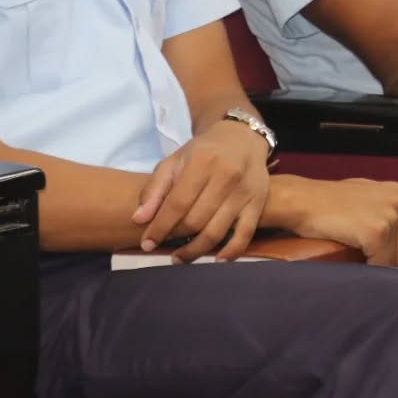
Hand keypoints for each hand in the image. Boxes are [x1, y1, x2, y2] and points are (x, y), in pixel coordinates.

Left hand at [133, 119, 271, 261]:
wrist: (242, 138)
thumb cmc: (203, 152)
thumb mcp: (175, 161)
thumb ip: (154, 189)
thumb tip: (139, 220)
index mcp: (202, 162)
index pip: (177, 203)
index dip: (160, 227)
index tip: (147, 243)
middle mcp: (226, 177)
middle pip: (196, 220)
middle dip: (175, 237)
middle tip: (165, 245)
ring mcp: (244, 192)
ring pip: (217, 231)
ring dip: (195, 250)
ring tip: (181, 257)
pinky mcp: (258, 203)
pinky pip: (245, 234)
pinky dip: (231, 251)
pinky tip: (218, 259)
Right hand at [281, 177, 397, 266]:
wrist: (301, 200)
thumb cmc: (328, 201)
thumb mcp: (367, 196)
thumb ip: (396, 207)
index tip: (378, 249)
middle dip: (391, 256)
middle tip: (365, 253)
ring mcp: (390, 216)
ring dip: (380, 263)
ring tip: (359, 254)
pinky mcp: (377, 232)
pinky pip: (383, 264)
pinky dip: (370, 268)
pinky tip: (355, 260)